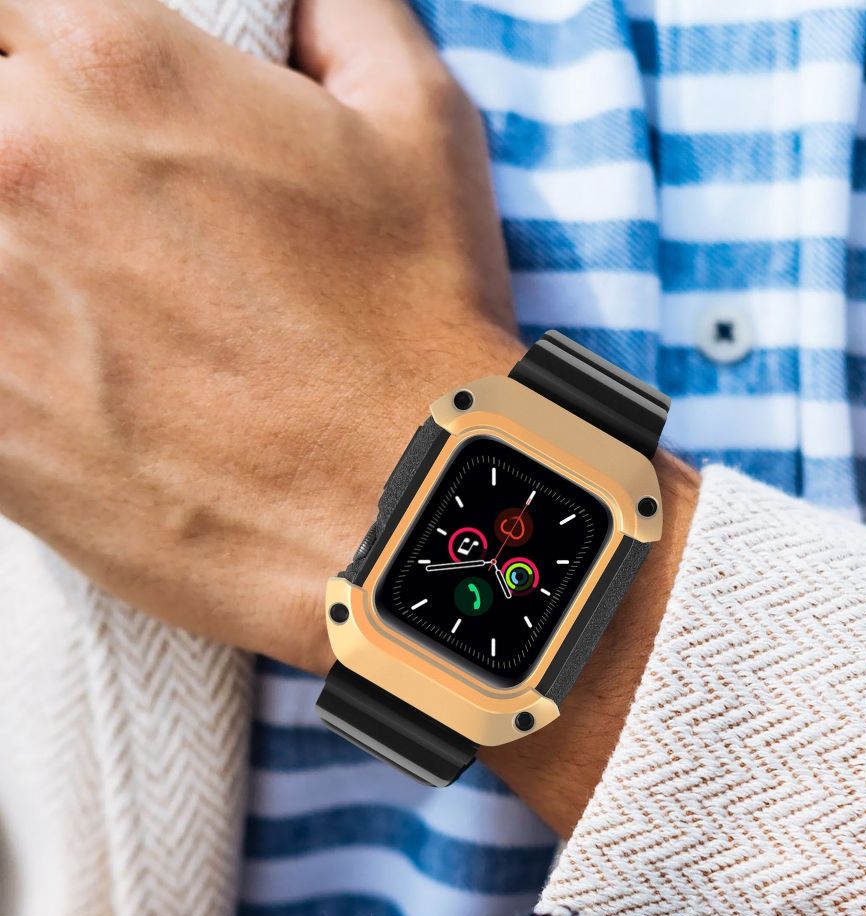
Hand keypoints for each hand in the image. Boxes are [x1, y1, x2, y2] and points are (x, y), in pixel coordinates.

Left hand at [0, 0, 520, 673]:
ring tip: (80, 290)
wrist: (407, 514)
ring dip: (15, 249)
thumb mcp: (421, 124)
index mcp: (117, 64)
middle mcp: (20, 163)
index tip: (53, 76)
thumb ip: (336, 10)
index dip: (29, 38)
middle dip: (17, 138)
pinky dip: (7, 340)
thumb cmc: (421, 327)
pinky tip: (66, 358)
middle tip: (76, 194)